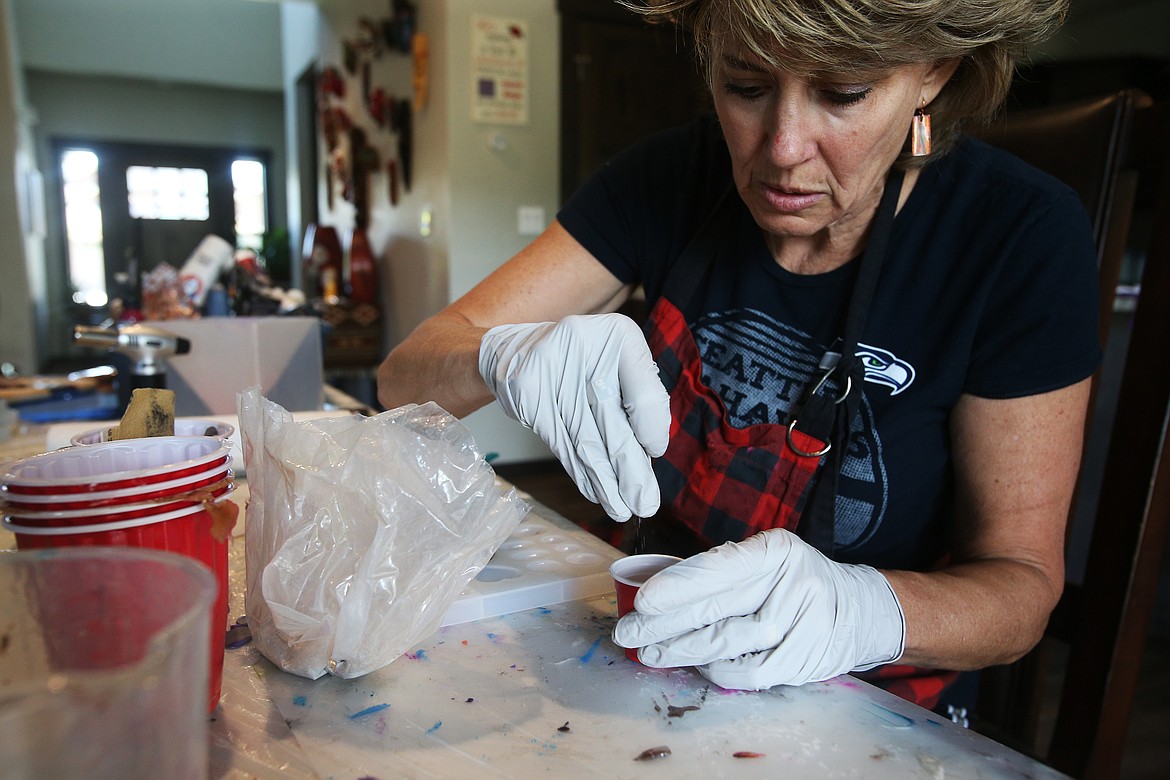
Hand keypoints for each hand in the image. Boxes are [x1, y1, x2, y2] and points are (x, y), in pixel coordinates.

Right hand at [478, 313, 670, 519]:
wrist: (516, 349)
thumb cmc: (581, 359)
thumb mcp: (619, 357)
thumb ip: (640, 394)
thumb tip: (652, 450)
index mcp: (620, 335)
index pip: (644, 394)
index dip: (651, 430)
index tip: (652, 453)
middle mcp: (586, 347)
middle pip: (614, 422)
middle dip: (631, 470)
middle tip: (645, 503)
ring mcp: (552, 372)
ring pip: (586, 439)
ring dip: (606, 481)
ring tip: (622, 509)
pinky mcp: (529, 398)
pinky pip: (562, 443)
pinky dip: (580, 472)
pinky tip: (595, 492)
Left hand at [612, 528, 904, 689]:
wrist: (859, 610)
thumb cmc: (794, 582)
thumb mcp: (766, 561)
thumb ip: (722, 573)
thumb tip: (658, 591)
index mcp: (776, 551)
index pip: (718, 568)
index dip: (678, 586)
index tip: (643, 600)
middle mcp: (791, 584)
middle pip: (717, 608)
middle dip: (664, 624)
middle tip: (628, 633)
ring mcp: (801, 624)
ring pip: (728, 643)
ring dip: (682, 651)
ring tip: (650, 653)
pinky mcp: (804, 659)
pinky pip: (748, 672)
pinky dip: (716, 670)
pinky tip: (695, 665)